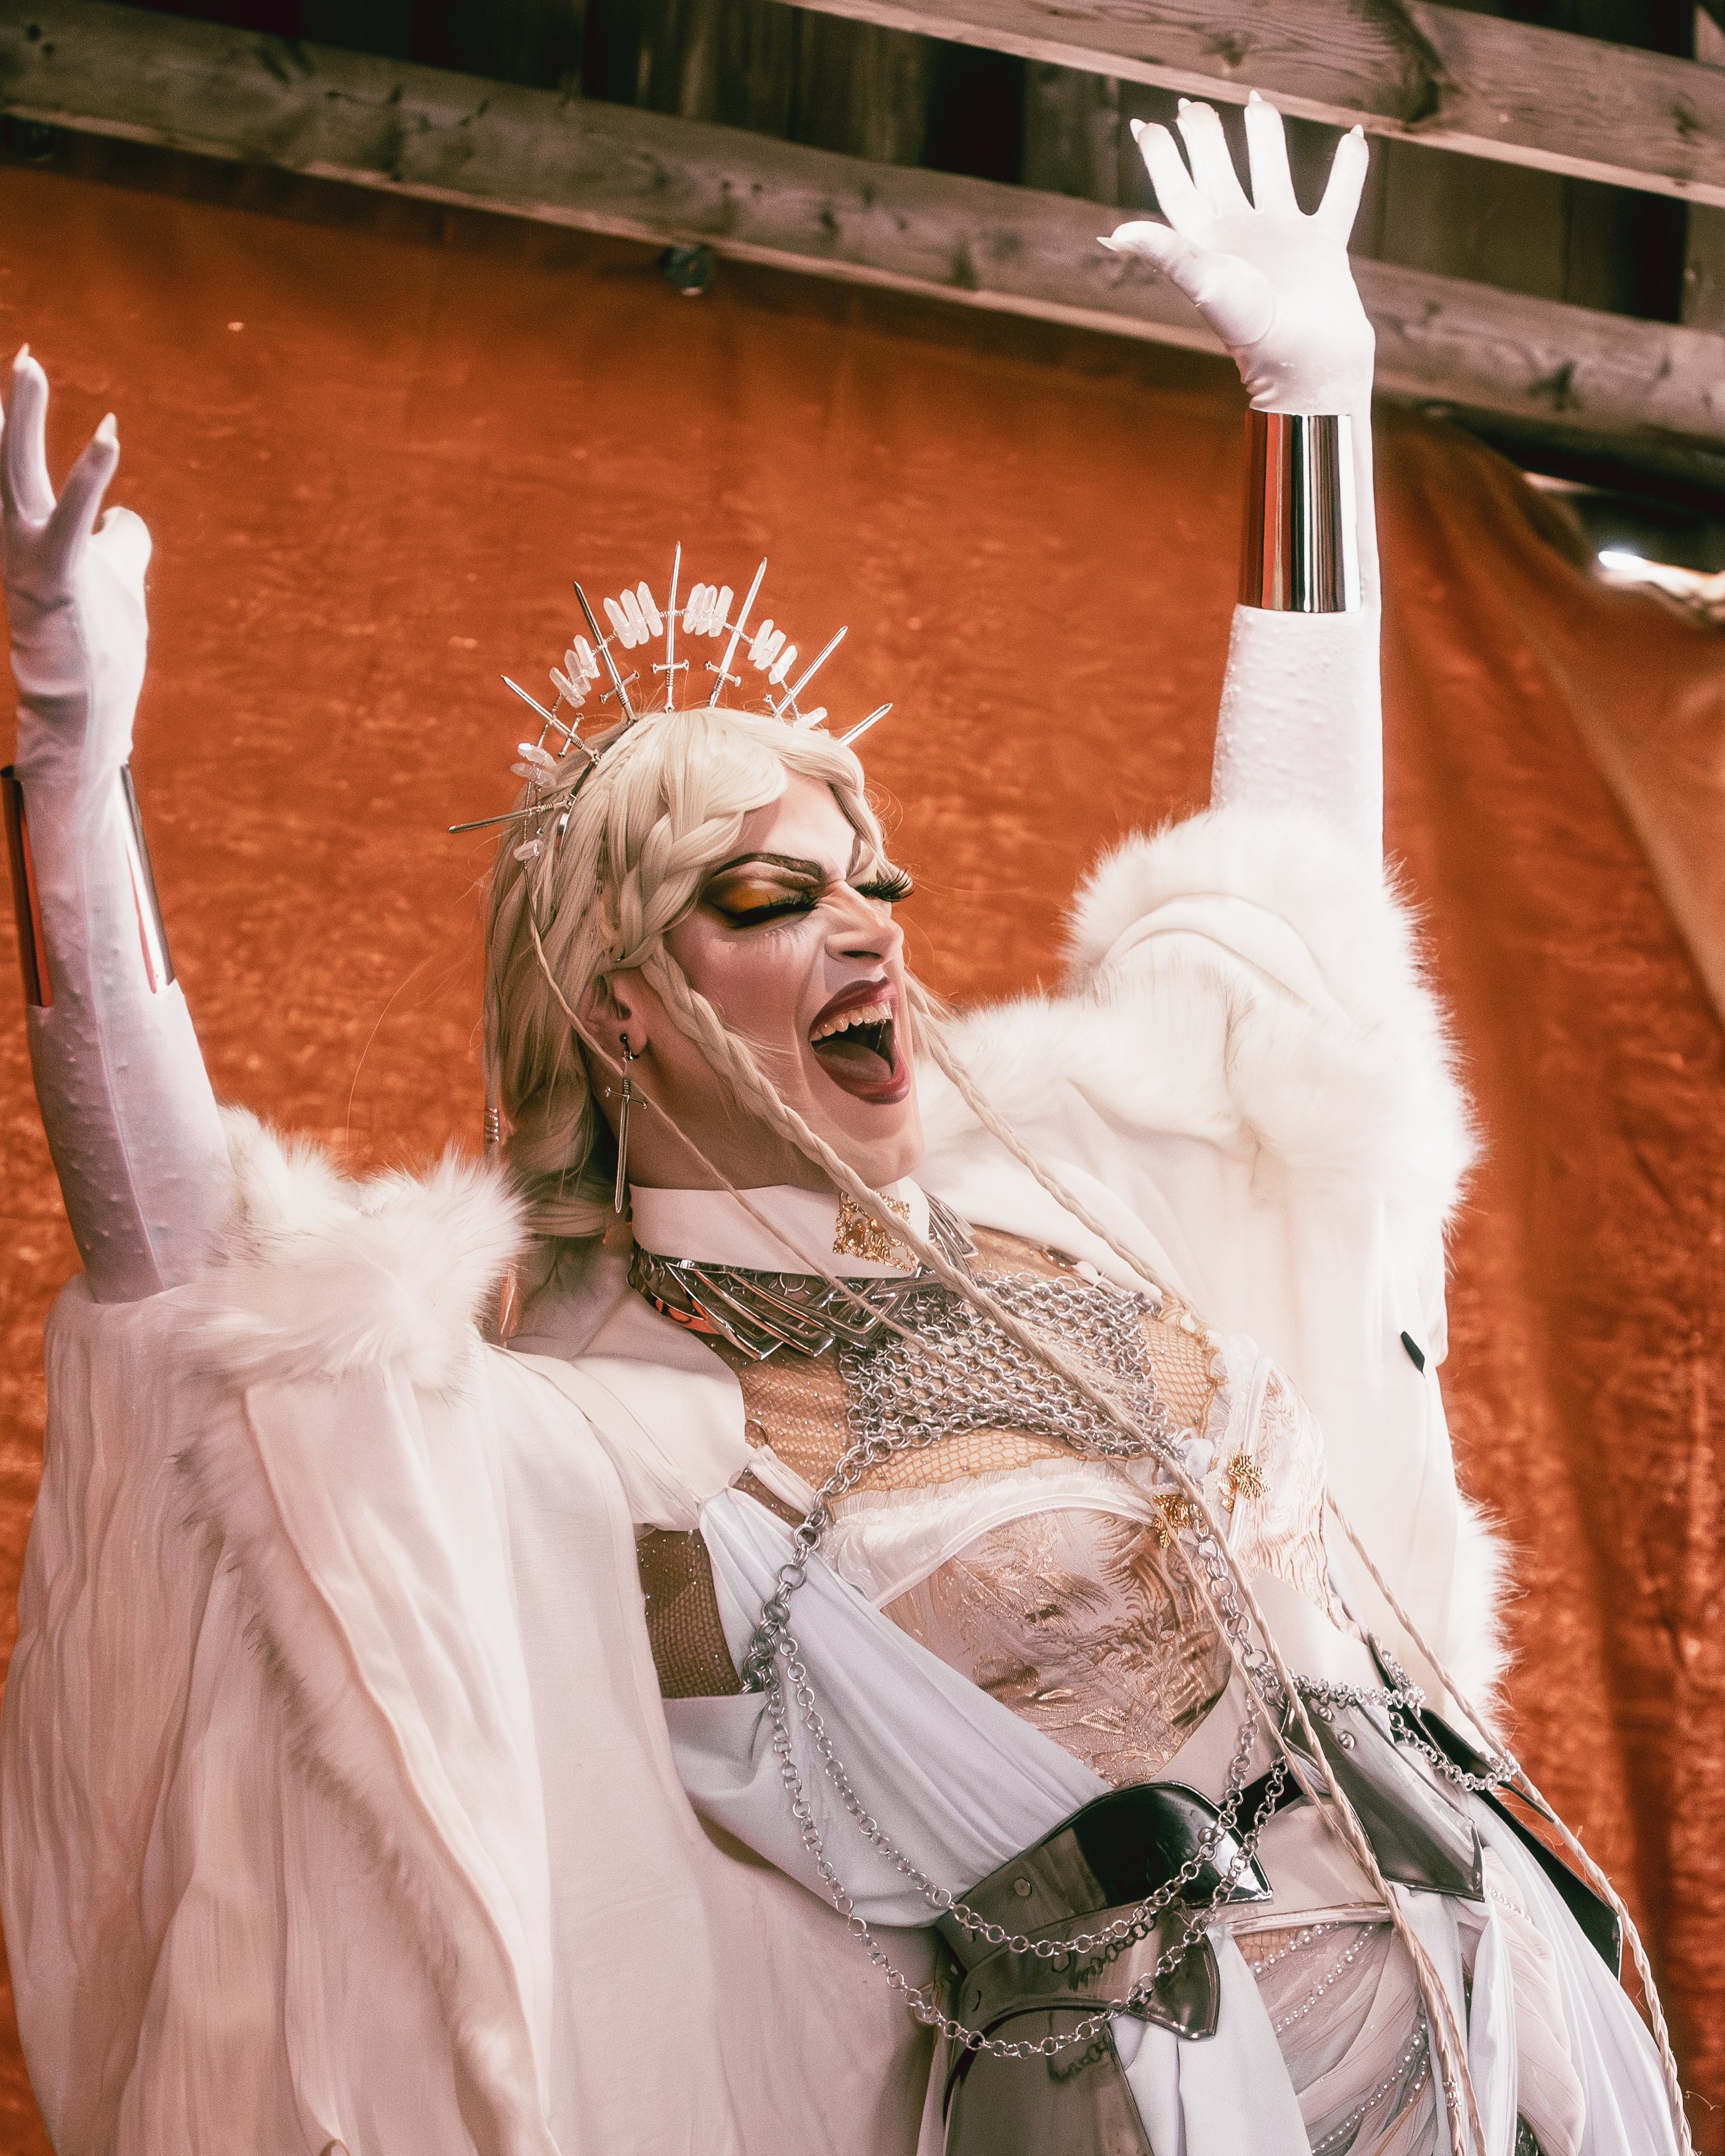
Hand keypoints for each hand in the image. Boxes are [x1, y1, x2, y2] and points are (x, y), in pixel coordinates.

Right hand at [1, 347, 150, 781]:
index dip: (16, 419)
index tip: (21, 365)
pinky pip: (73, 518)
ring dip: (23, 419)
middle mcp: (17, 539)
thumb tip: (126, 516)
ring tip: (28, 363)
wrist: (87, 710)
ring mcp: (31, 559)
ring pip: (17, 475)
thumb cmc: (100, 648)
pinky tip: (109, 435)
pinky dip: (92, 475)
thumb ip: (121, 542)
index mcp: (29, 535)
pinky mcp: (57, 580)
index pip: (16, 468)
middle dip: (10, 406)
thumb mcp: (117, 582)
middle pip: (6, 460)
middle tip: (21, 352)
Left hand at [1104, 95, 1371, 413]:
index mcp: (1208, 242)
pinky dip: (1349, 167)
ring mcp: (1284, 236)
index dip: (1161, 157)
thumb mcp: (1204, 284)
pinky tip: (1354, 136)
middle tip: (1191, 104)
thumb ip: (1166, 252)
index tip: (1146, 124)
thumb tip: (1118, 232)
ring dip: (1266, 137)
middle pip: (1219, 172)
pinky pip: (1338, 195)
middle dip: (1206, 138)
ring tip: (1258, 102)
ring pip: (1273, 170)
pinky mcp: (1323, 245)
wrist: (1306, 360)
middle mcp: (1242, 234)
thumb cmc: (1253, 329)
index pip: (1178, 189)